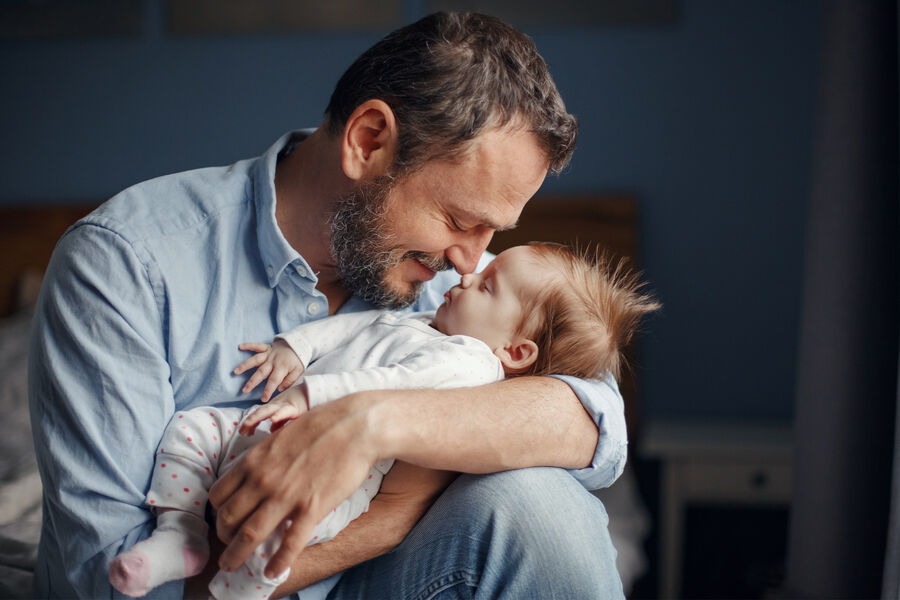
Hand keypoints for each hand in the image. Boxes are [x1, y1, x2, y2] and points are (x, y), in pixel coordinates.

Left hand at [208, 392, 382, 578]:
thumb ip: (263, 457)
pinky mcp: (311, 508)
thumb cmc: (321, 426)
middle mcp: (262, 480)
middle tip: (226, 546)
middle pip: (227, 518)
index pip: (218, 495)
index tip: (224, 520)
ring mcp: (286, 495)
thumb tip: (254, 472)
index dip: (217, 512)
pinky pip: (289, 543)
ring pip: (248, 535)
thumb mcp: (280, 436)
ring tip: (231, 567)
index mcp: (253, 460)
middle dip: (222, 538)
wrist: (355, 426)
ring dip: (236, 556)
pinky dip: (278, 563)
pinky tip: (273, 573)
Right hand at [234, 339, 304, 402]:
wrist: (300, 344)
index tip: (263, 399)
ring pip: (255, 360)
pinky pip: (257, 346)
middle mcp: (273, 361)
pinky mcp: (267, 348)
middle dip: (252, 382)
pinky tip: (240, 346)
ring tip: (235, 372)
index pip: (273, 381)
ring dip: (245, 365)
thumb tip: (280, 388)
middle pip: (261, 372)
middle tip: (244, 390)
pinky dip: (248, 345)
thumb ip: (289, 380)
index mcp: (282, 368)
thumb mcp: (298, 372)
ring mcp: (269, 354)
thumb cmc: (298, 360)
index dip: (268, 390)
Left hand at [240, 386, 309, 435]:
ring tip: (249, 423)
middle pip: (260, 412)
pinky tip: (272, 418)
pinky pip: (285, 412)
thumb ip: (279, 421)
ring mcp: (285, 406)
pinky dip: (278, 415)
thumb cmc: (301, 402)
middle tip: (241, 430)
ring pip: (268, 411)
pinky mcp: (294, 409)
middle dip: (250, 421)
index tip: (243, 432)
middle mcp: (277, 406)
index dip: (250, 422)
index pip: (259, 414)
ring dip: (258, 417)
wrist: (314, 392)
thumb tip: (271, 429)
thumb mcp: (288, 412)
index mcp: (275, 407)